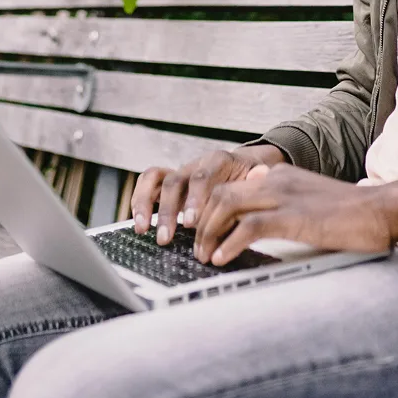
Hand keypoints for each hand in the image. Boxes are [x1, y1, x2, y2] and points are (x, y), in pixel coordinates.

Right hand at [130, 144, 285, 244]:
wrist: (246, 167)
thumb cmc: (252, 179)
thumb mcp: (259, 180)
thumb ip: (255, 182)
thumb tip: (257, 180)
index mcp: (219, 161)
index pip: (202, 176)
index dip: (194, 199)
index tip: (190, 223)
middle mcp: (196, 164)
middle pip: (176, 180)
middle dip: (168, 210)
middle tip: (166, 237)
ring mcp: (181, 172)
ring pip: (157, 179)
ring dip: (147, 204)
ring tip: (143, 230)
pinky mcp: (170, 181)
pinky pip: (148, 183)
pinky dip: (140, 200)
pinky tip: (138, 223)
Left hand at [192, 164, 397, 265]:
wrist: (381, 211)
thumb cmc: (350, 212)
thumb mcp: (308, 195)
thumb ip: (282, 196)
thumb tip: (256, 198)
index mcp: (279, 175)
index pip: (230, 186)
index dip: (209, 210)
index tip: (202, 232)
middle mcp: (276, 180)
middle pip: (221, 193)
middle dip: (202, 222)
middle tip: (197, 249)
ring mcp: (284, 196)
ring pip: (227, 205)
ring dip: (209, 233)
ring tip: (205, 256)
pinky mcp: (293, 217)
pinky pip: (249, 227)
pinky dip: (229, 243)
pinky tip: (223, 258)